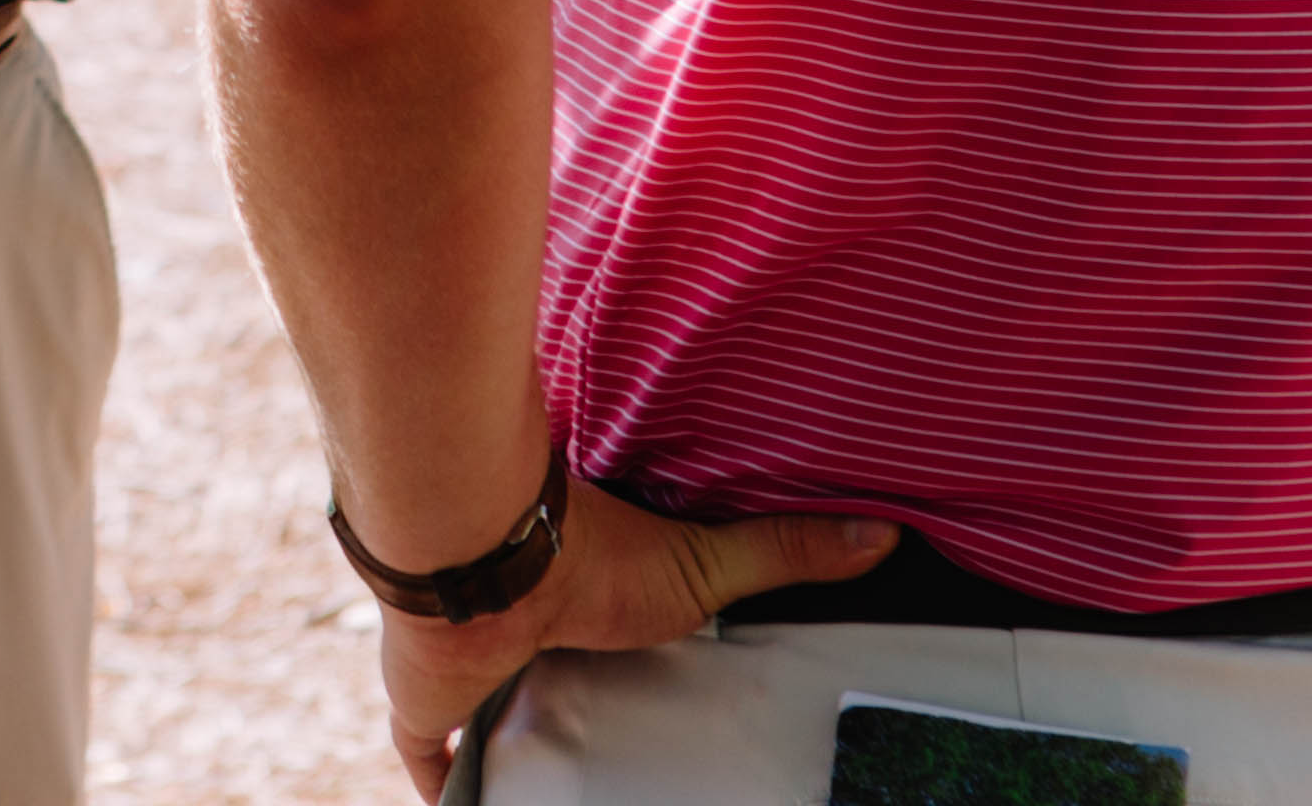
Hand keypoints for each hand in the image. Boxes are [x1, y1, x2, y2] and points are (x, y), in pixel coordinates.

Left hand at [372, 486, 897, 798]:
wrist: (486, 558)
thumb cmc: (591, 554)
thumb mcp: (703, 564)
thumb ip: (784, 551)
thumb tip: (884, 530)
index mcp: (586, 595)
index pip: (603, 636)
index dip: (618, 657)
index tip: (642, 683)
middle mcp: (522, 630)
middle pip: (544, 680)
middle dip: (564, 706)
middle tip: (603, 751)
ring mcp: (469, 670)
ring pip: (484, 715)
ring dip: (507, 739)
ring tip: (555, 783)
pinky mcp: (427, 704)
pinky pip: (429, 758)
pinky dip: (444, 786)